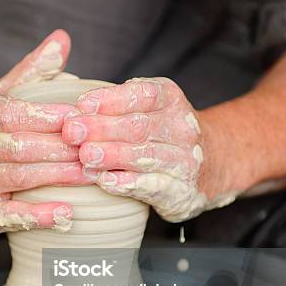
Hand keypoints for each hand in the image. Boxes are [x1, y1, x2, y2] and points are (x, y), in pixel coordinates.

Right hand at [0, 30, 88, 234]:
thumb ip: (30, 72)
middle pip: (24, 147)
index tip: (86, 117)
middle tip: (101, 149)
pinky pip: (8, 215)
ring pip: (21, 177)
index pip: (18, 114)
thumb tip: (62, 40)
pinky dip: (36, 216)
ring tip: (94, 174)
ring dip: (60, 177)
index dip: (53, 116)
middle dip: (65, 148)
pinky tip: (64, 214)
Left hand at [62, 77, 236, 221]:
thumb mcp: (150, 107)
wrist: (213, 164)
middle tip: (72, 131)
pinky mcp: (181, 191)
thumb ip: (117, 104)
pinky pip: (152, 186)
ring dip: (112, 156)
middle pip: (139, 126)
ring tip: (85, 155)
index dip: (111, 99)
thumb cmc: (164, 133)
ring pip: (145, 156)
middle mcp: (181, 128)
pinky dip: (127, 183)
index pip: (142, 94)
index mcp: (170, 100)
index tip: (83, 104)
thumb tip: (76, 109)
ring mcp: (184, 161)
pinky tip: (105, 180)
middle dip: (102, 128)